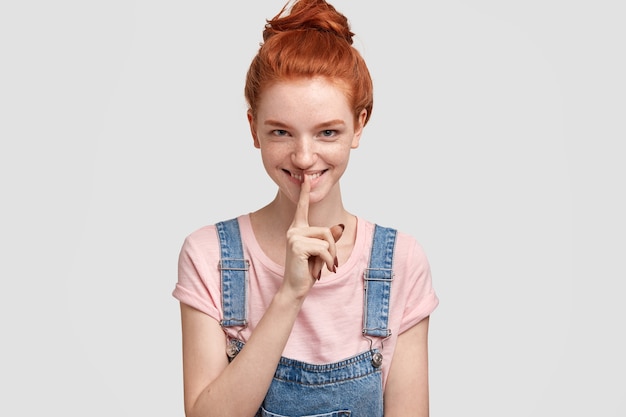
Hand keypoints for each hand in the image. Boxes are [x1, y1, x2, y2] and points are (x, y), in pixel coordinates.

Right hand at [283, 175, 343, 296]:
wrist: (295, 288)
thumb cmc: (307, 270)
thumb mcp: (322, 253)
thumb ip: (329, 239)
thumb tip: (339, 227)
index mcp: (298, 229)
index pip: (302, 208)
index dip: (304, 193)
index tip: (306, 178)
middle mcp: (294, 230)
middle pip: (326, 231)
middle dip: (333, 249)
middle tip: (330, 264)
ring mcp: (294, 236)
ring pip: (326, 240)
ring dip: (330, 257)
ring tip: (324, 268)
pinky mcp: (297, 245)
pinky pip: (323, 249)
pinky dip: (328, 261)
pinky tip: (322, 270)